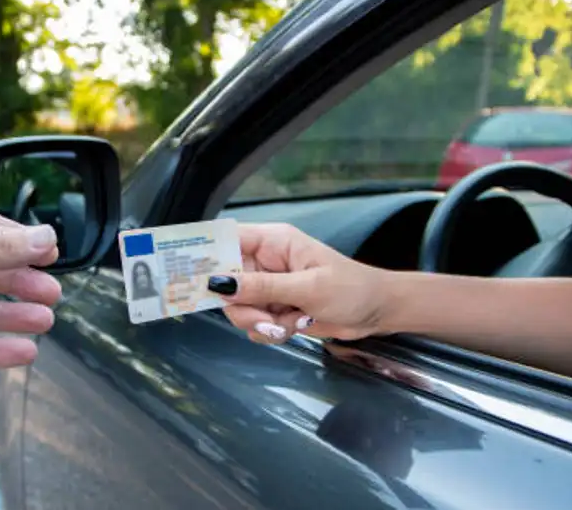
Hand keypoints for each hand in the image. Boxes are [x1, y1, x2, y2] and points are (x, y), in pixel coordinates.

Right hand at [207, 223, 388, 344]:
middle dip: (242, 307)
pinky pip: (254, 322)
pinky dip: (270, 331)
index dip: (206, 257)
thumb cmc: (351, 290)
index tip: (192, 279)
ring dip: (260, 322)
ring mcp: (269, 286)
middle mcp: (265, 261)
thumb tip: (218, 284)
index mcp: (272, 242)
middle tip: (265, 319)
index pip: (226, 240)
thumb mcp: (308, 288)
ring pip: (238, 308)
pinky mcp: (275, 308)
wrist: (379, 313)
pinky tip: (295, 327)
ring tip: (289, 324)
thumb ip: (262, 287)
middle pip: (226, 283)